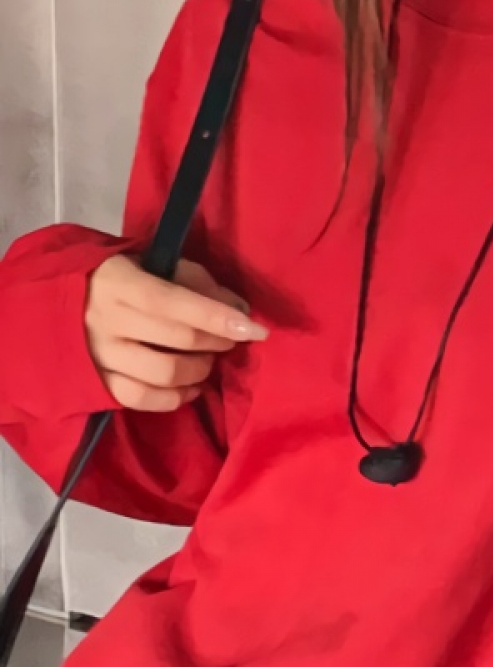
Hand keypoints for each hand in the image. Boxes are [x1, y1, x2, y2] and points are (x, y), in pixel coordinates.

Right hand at [85, 255, 268, 411]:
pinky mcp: (98, 383)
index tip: (256, 329)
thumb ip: (199, 284)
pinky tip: (191, 388)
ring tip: (207, 361)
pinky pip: (142, 399)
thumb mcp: (157, 267)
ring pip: (163, 373)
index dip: (218, 317)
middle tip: (229, 339)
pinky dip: (175, 398)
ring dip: (198, 370)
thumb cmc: (123, 281)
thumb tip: (240, 309)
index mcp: (120, 282)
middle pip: (177, 338)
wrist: (62, 303)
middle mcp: (106, 319)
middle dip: (216, 341)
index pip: (176, 302)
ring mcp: (99, 354)